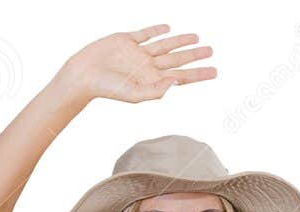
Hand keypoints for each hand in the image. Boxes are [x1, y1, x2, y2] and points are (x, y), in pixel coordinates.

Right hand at [61, 25, 215, 103]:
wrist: (85, 74)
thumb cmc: (108, 89)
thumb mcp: (134, 95)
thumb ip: (157, 91)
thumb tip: (177, 83)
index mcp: (153, 81)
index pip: (182, 77)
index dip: (199, 74)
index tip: (215, 71)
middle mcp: (148, 66)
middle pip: (177, 60)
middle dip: (195, 56)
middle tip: (211, 51)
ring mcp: (138, 53)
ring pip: (165, 45)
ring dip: (181, 41)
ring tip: (197, 38)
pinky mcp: (126, 40)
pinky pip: (145, 34)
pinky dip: (156, 30)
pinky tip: (168, 28)